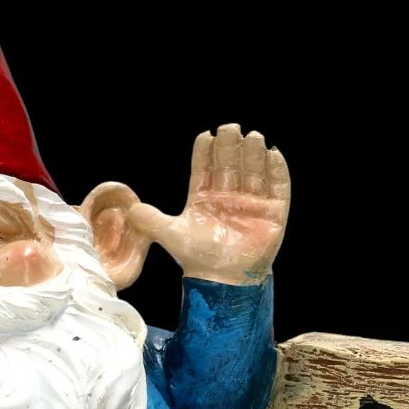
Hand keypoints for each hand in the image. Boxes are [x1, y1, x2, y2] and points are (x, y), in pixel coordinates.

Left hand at [127, 123, 289, 284]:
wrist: (223, 281)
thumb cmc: (198, 259)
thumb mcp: (170, 235)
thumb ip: (150, 220)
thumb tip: (130, 208)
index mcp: (205, 199)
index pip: (206, 169)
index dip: (206, 152)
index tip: (206, 135)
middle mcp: (228, 198)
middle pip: (231, 165)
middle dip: (231, 146)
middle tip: (230, 127)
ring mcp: (251, 205)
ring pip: (254, 172)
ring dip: (253, 154)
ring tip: (252, 136)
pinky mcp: (272, 214)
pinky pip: (278, 188)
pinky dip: (277, 172)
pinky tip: (274, 154)